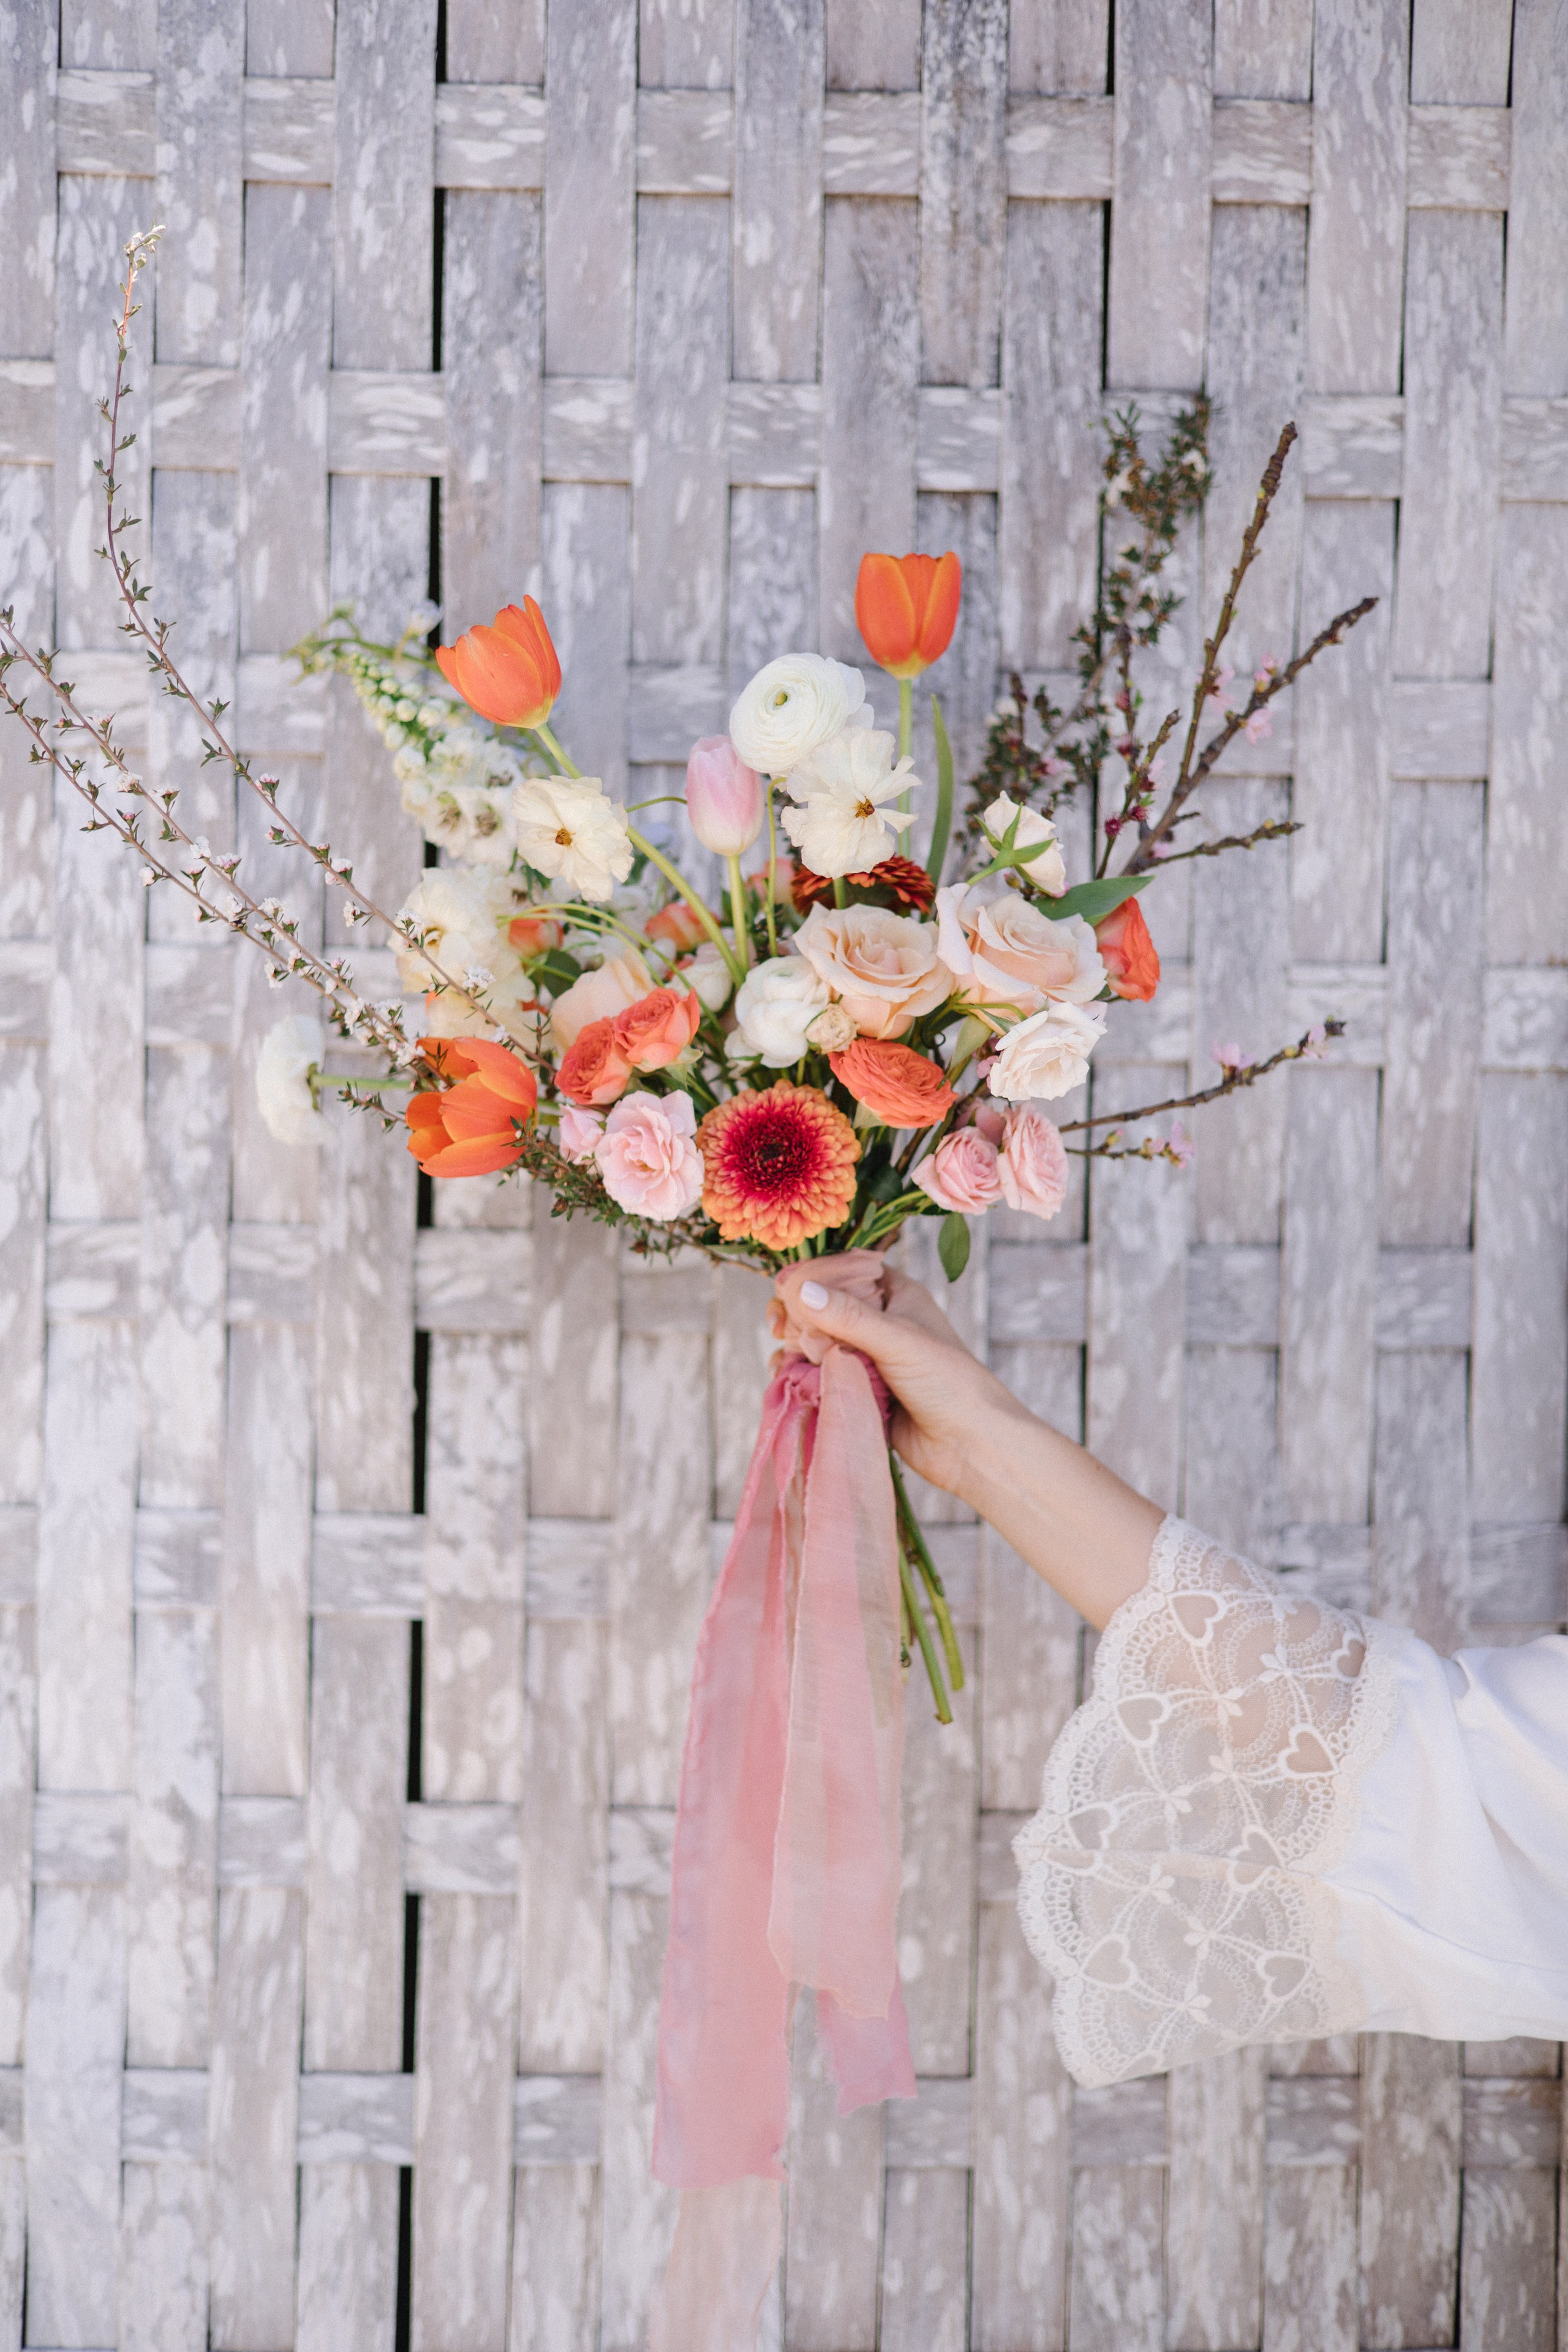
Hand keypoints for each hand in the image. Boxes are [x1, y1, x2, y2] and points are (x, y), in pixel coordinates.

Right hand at [792, 1263, 1162, 1629]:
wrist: (971, 1447)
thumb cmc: (948, 1383)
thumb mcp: (898, 1340)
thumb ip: (848, 1317)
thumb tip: (800, 1290)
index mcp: (894, 1295)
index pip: (843, 1270)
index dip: (811, 1277)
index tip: (785, 1291)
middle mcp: (878, 1321)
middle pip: (822, 1306)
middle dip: (796, 1315)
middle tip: (780, 1328)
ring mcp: (866, 1357)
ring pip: (815, 1342)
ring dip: (794, 1347)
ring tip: (786, 1359)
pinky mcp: (857, 1390)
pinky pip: (819, 1375)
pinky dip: (800, 1375)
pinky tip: (787, 1378)